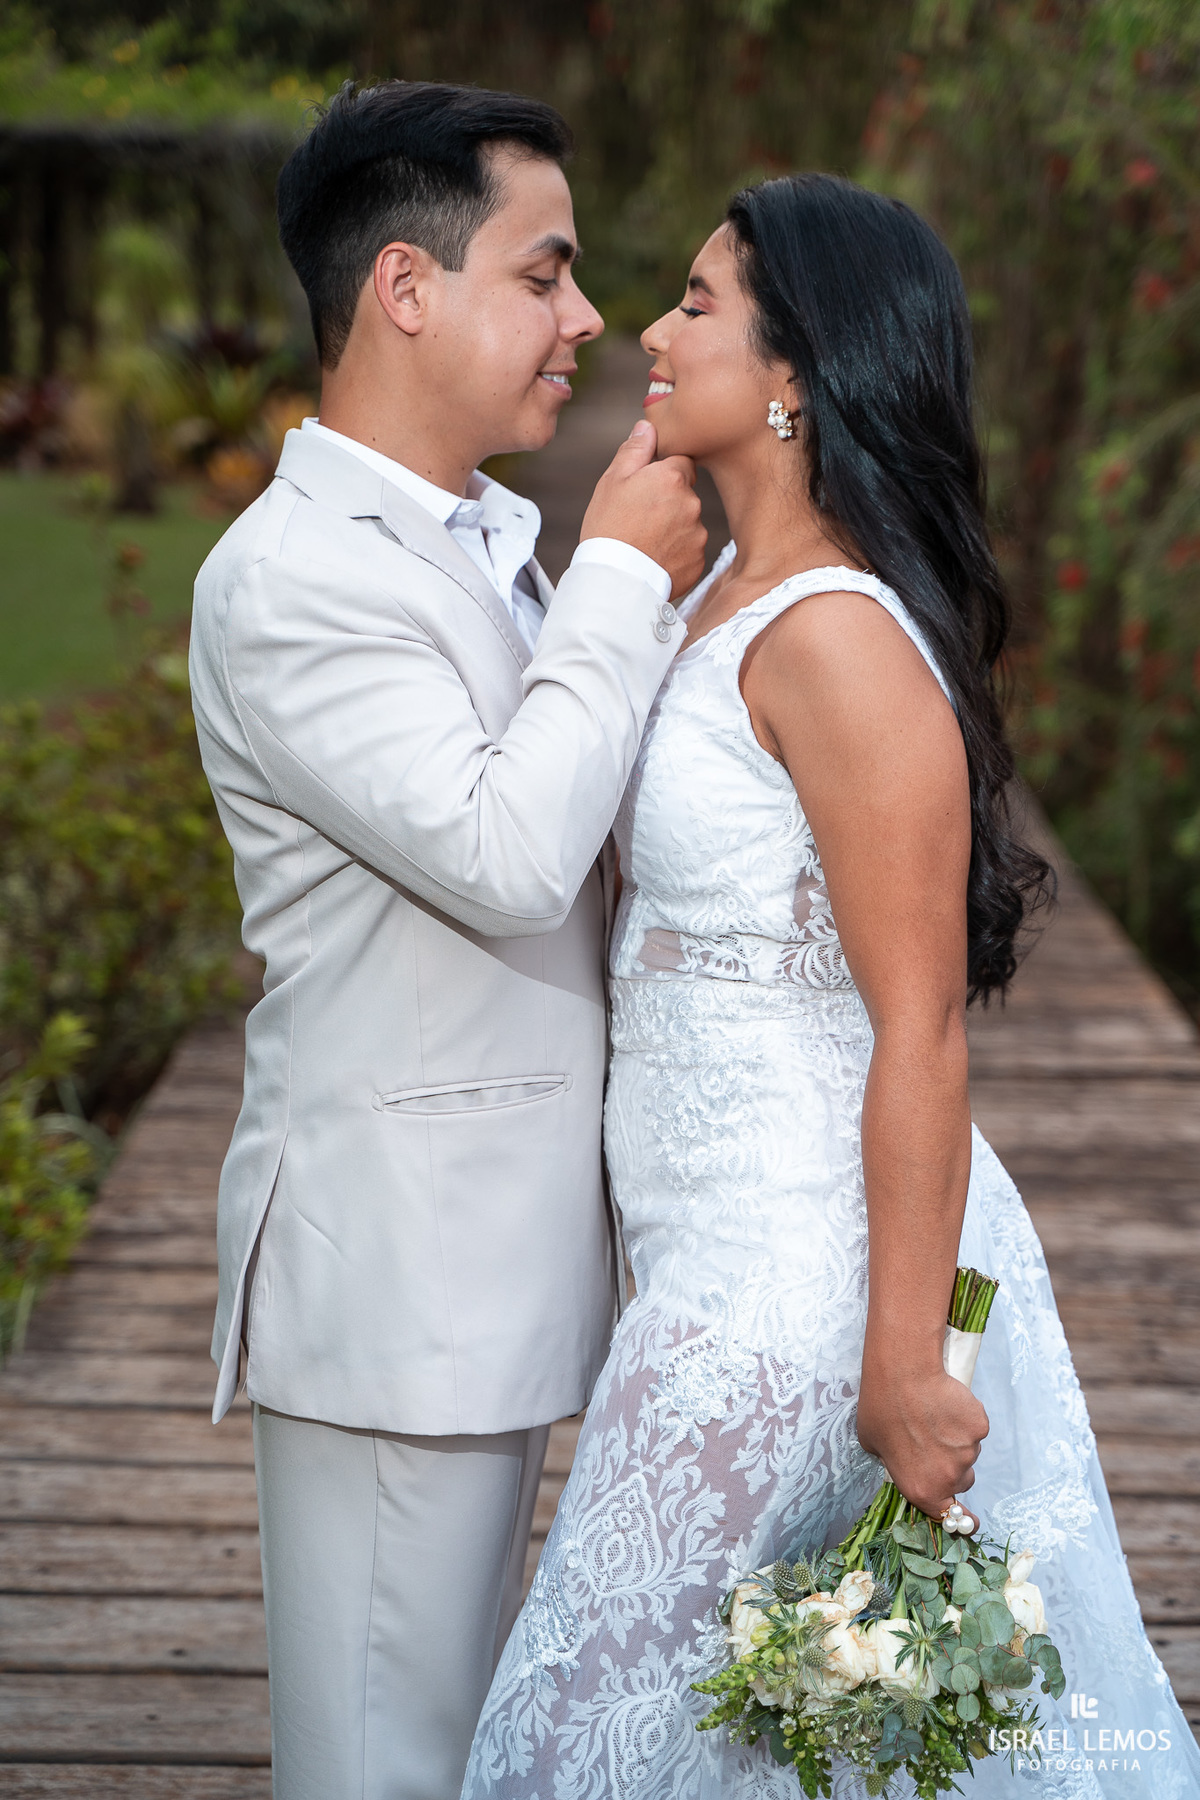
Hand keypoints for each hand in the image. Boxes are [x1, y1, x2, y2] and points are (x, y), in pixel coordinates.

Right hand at [580, 418, 705, 599]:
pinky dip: (676, 552)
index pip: (682, 462)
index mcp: (672, 477)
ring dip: (674, 527)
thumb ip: (635, 450)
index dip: (663, 474)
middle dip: (669, 501)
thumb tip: (648, 426)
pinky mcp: (698, 560)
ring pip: (689, 521)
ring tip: (646, 541)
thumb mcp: (613, 481)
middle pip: (686, 493)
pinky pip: (690, 549)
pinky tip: (655, 557)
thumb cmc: (608, 527)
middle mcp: (692, 502)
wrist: (615, 579)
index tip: (646, 488)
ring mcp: (698, 534)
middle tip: (640, 518)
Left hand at [857, 1364, 988, 1529]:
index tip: (968, 1521)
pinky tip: (945, 1403)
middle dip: (952, 1466)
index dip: (960, 1519)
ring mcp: (968, 1452)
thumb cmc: (880, 1408)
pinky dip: (965, 1418)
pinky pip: (975, 1427)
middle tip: (932, 1441)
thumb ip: (896, 1463)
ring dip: (956, 1439)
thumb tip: (906, 1460)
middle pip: (962, 1480)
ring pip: (969, 1451)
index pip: (948, 1516)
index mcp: (921, 1490)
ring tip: (933, 1415)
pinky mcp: (979, 1427)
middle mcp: (949, 1478)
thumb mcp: (873, 1447)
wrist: (902, 1375)